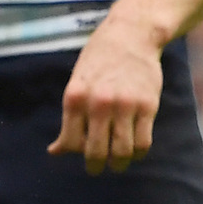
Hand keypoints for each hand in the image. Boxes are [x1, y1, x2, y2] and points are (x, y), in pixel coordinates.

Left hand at [48, 18, 164, 172]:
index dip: (76, 153)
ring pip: (121, 151)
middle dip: (95, 166)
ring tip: (117, 163)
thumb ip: (69, 119)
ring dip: (118, 163)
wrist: (131, 35)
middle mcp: (98, 103)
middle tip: (97, 168)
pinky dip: (137, 153)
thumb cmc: (98, 63)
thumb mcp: (76, 85)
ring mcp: (125, 105)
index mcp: (75, 98)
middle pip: (95, 152)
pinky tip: (134, 151)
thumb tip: (54, 152)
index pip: (71, 143)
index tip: (81, 153)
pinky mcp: (148, 105)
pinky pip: (143, 142)